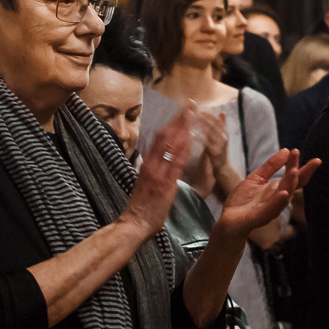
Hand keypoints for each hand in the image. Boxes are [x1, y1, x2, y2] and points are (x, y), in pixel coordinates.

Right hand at [122, 107, 195, 236]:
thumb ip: (150, 171)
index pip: (160, 138)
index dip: (172, 123)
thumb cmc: (140, 208)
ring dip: (183, 127)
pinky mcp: (164, 184)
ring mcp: (158, 173)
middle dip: (179, 118)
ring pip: (171, 144)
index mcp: (147, 165)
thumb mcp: (143, 184)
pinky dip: (183, 148)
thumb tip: (152, 161)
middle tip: (190, 104)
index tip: (182, 111)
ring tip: (193, 113)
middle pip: (166, 135)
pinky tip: (191, 137)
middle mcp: (151, 165)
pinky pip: (175, 162)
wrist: (134, 223)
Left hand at [192, 108, 229, 170]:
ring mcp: (220, 144)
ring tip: (192, 121)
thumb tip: (222, 112)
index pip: (217, 120)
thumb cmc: (219, 148)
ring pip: (210, 132)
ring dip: (200, 126)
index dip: (209, 114)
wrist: (222, 164)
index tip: (200, 110)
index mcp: (224, 132)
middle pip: (213, 125)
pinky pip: (206, 143)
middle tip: (193, 113)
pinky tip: (192, 135)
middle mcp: (224, 137)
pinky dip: (199, 138)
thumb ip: (221, 125)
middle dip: (203, 118)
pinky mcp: (215, 151)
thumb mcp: (221, 136)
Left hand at [217, 148, 319, 238]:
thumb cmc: (243, 201)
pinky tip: (284, 193)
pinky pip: (271, 210)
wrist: (228, 221)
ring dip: (290, 183)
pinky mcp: (260, 217)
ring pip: (284, 196)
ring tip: (294, 170)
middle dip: (295, 169)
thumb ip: (271, 166)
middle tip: (296, 153)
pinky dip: (278, 202)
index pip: (296, 179)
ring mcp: (270, 208)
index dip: (305, 170)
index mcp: (277, 189)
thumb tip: (286, 150)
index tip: (317, 160)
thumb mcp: (256, 178)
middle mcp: (277, 199)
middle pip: (291, 184)